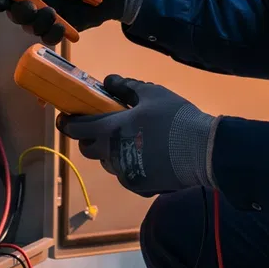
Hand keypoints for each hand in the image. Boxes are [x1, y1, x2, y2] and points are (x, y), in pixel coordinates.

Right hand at [0, 0, 144, 44]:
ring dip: (36, 22)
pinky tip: (60, 27)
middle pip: (13, 10)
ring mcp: (47, 13)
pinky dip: (50, 34)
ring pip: (28, 25)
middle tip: (33, 7)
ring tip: (53, 13)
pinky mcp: (60, 28)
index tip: (2, 0)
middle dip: (19, 11)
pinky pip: (47, 37)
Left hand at [59, 76, 214, 197]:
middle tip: (102, 127)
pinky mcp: (139, 187)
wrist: (202, 152)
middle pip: (88, 149)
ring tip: (130, 140)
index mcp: (111, 131)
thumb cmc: (175, 118)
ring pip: (108, 163)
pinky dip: (130, 165)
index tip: (66, 117)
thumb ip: (126, 87)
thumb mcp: (152, 94)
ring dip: (111, 152)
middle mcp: (112, 155)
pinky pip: (126, 175)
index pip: (76, 129)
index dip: (68, 123)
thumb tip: (108, 80)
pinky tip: (147, 156)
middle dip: (89, 138)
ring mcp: (125, 174)